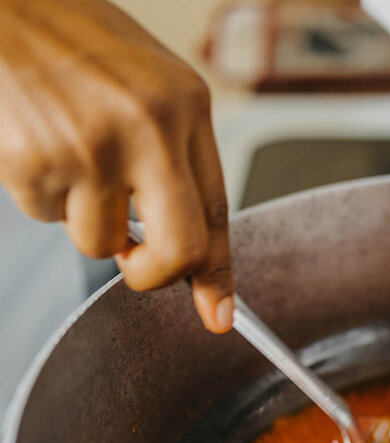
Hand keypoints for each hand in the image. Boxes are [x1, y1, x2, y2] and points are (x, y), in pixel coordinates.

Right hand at [0, 0, 233, 332]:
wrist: (4, 1)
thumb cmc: (73, 39)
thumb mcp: (150, 85)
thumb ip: (174, 156)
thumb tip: (178, 237)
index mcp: (187, 106)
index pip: (217, 210)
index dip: (218, 272)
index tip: (218, 314)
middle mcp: (149, 129)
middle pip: (178, 249)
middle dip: (155, 275)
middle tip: (137, 267)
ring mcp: (91, 147)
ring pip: (98, 241)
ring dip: (81, 215)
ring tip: (68, 153)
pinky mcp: (35, 161)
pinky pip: (45, 216)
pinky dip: (39, 192)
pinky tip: (36, 141)